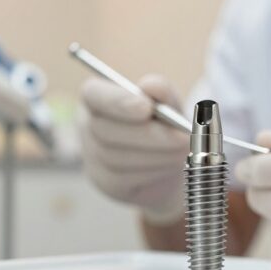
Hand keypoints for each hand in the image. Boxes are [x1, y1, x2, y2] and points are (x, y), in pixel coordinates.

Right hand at [78, 75, 188, 224]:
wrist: (171, 163)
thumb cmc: (166, 124)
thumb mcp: (169, 103)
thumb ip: (162, 92)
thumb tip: (151, 87)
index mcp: (98, 97)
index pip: (93, 94)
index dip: (117, 101)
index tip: (147, 107)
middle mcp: (88, 125)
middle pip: (105, 130)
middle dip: (147, 134)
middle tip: (181, 137)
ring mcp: (92, 157)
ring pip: (116, 157)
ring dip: (155, 154)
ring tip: (182, 150)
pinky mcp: (104, 182)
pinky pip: (123, 178)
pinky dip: (152, 171)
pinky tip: (168, 165)